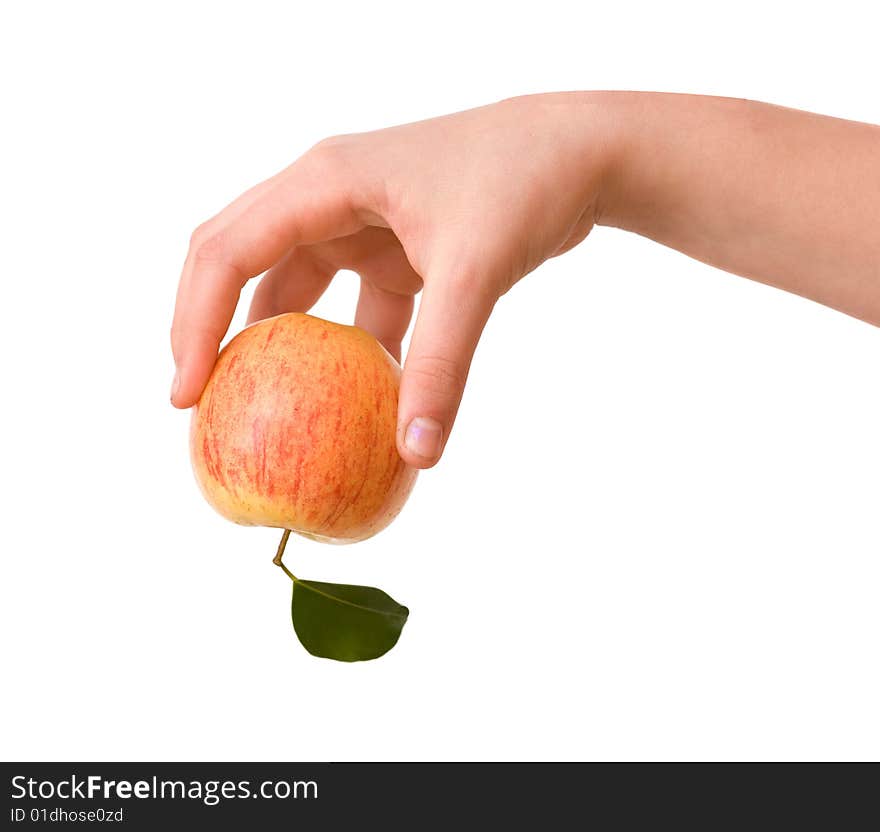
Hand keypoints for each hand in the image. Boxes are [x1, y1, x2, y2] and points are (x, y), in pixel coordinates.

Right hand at [170, 93, 614, 466]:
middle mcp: (330, 198)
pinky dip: (353, 355)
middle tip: (201, 405)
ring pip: (298, 291)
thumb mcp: (473, 272)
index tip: (187, 395)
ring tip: (268, 410)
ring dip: (285, 349)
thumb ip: (442, 363)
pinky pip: (357, 310)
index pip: (227, 251)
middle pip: (241, 266)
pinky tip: (359, 402)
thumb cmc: (523, 183)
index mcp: (324, 181)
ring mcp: (363, 225)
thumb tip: (416, 455)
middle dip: (214, 333)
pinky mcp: (397, 251)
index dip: (194, 323)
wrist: (583, 153)